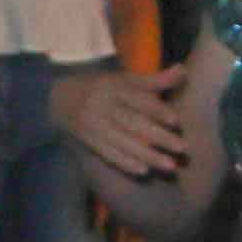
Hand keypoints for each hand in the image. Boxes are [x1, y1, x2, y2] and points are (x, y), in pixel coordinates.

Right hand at [53, 66, 183, 188]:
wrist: (58, 97)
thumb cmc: (102, 87)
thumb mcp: (124, 79)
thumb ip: (154, 79)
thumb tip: (183, 70)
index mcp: (112, 87)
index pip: (136, 99)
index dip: (156, 109)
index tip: (176, 120)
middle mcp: (101, 105)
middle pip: (132, 123)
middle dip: (158, 136)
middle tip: (183, 148)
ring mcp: (92, 124)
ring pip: (122, 141)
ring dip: (147, 155)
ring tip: (170, 166)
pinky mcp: (87, 140)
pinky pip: (107, 153)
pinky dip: (125, 163)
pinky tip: (144, 171)